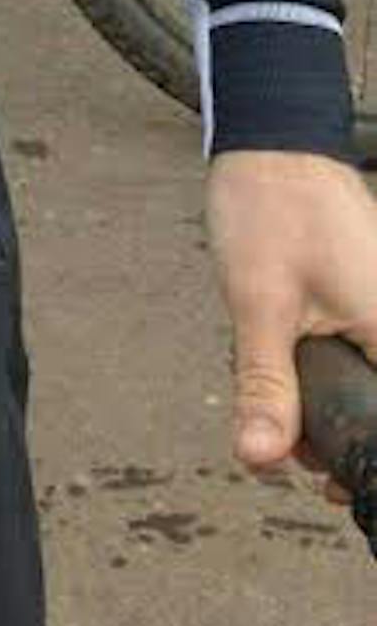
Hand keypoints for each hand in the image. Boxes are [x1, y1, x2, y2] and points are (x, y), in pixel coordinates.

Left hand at [206, 148, 376, 480]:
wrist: (271, 140)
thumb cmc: (272, 209)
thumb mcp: (260, 303)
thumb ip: (266, 384)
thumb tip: (260, 458)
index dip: (364, 461)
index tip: (332, 485)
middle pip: (368, 408)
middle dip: (328, 431)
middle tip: (284, 440)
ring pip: (353, 384)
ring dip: (315, 398)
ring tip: (275, 394)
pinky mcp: (359, 302)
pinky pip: (344, 353)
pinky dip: (312, 365)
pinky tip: (278, 351)